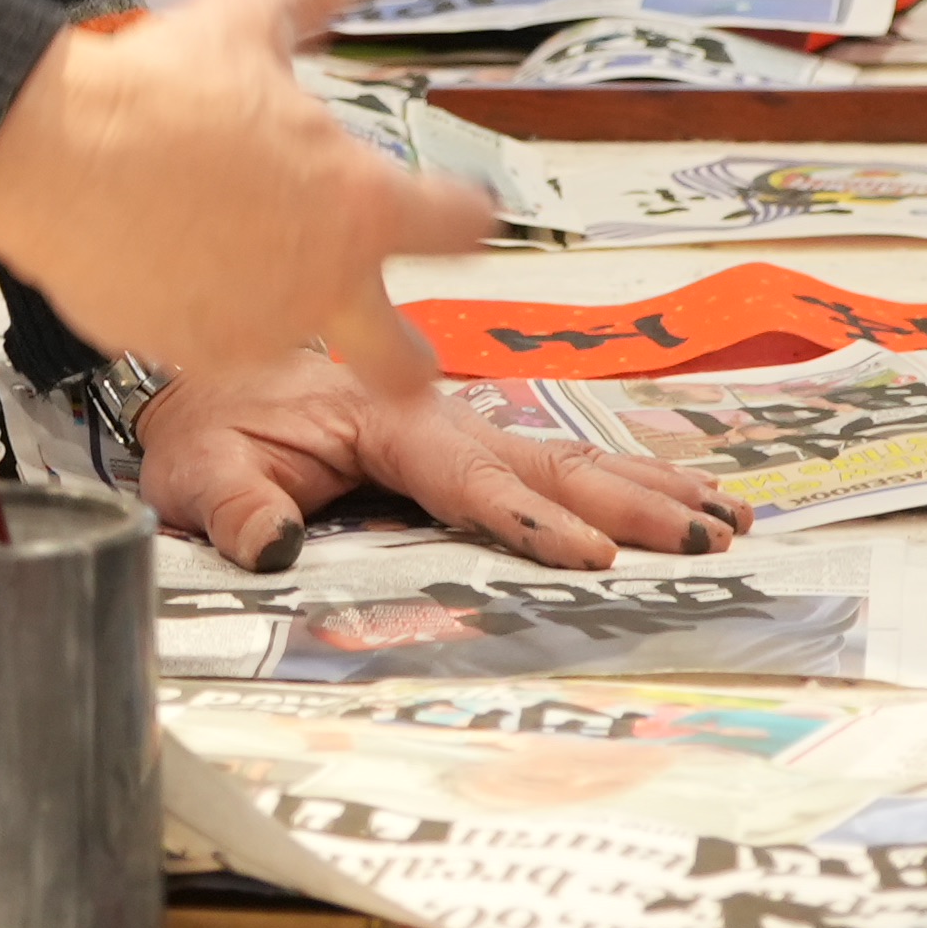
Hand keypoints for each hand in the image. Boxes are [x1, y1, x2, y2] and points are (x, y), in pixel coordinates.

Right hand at [0, 0, 480, 392]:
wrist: (53, 154)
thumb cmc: (151, 96)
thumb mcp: (245, 23)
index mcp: (358, 204)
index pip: (458, 226)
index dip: (467, 213)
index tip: (465, 211)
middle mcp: (319, 283)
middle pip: (403, 361)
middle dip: (411, 363)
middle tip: (409, 362)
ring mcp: (251, 328)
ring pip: (288, 341)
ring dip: (275, 311)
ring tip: (220, 254)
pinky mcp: (183, 351)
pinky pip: (205, 341)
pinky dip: (193, 311)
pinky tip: (161, 261)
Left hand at [139, 346, 753, 574]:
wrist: (209, 369)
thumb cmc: (210, 421)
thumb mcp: (201, 469)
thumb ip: (236, 508)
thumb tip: (273, 545)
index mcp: (385, 422)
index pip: (470, 483)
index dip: (532, 523)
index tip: (593, 558)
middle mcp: (438, 419)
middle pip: (548, 466)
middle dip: (631, 502)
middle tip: (706, 535)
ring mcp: (459, 427)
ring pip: (566, 460)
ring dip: (646, 488)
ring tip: (726, 517)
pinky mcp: (465, 443)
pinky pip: (550, 462)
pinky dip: (619, 477)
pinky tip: (677, 497)